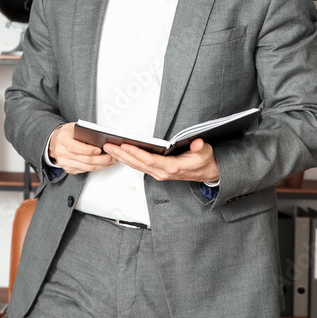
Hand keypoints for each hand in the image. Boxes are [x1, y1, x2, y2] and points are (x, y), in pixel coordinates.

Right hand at [48, 122, 117, 174]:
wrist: (55, 142)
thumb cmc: (66, 134)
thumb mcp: (74, 127)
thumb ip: (85, 131)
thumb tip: (100, 137)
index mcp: (62, 140)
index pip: (74, 147)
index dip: (88, 150)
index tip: (99, 149)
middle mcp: (62, 153)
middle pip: (84, 159)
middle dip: (101, 159)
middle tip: (112, 156)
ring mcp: (65, 163)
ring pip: (86, 167)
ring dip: (101, 165)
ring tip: (111, 160)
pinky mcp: (69, 169)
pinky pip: (85, 171)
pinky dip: (96, 168)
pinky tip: (103, 164)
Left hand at [103, 137, 219, 182]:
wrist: (207, 172)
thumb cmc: (204, 161)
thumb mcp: (205, 152)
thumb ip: (200, 148)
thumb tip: (197, 143)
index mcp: (172, 167)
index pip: (150, 160)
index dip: (136, 153)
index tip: (125, 146)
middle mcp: (162, 172)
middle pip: (138, 163)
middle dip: (122, 154)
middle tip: (109, 146)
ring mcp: (158, 174)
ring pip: (136, 166)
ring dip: (122, 157)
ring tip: (110, 149)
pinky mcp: (157, 173)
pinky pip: (139, 167)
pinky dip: (128, 160)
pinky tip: (120, 155)